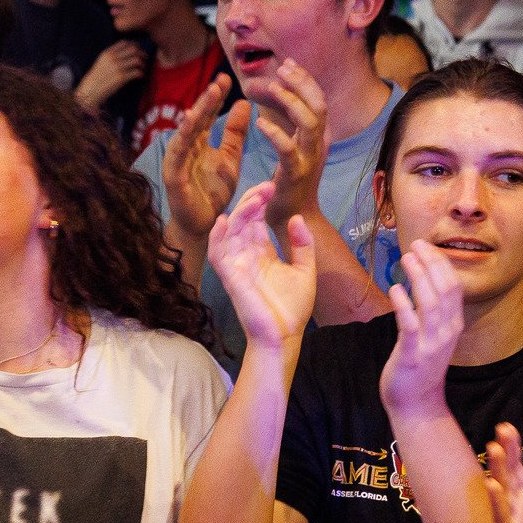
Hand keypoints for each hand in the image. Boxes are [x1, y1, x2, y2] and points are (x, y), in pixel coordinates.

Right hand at [73, 40, 147, 111]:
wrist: (91, 91)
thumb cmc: (97, 78)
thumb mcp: (102, 62)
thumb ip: (112, 56)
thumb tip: (127, 52)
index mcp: (107, 53)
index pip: (125, 42)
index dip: (134, 45)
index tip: (138, 50)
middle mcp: (113, 58)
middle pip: (134, 49)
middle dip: (142, 53)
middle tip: (145, 58)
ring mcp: (117, 67)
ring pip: (137, 60)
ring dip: (143, 64)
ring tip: (143, 68)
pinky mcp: (121, 77)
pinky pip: (137, 72)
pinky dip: (141, 73)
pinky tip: (141, 76)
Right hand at [161, 75, 247, 239]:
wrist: (203, 226)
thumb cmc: (212, 192)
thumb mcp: (230, 158)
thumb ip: (235, 133)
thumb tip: (244, 103)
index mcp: (198, 142)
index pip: (207, 115)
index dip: (216, 97)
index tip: (228, 78)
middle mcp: (185, 147)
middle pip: (196, 119)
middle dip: (208, 99)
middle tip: (220, 80)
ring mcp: (177, 161)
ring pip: (185, 132)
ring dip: (197, 112)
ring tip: (209, 94)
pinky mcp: (173, 176)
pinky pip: (177, 155)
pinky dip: (182, 138)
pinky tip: (190, 123)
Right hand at [207, 182, 316, 344]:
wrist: (285, 335)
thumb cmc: (292, 306)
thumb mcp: (305, 269)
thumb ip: (302, 244)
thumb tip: (296, 218)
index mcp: (262, 252)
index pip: (255, 221)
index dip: (260, 203)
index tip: (271, 187)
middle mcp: (246, 255)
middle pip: (242, 221)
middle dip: (251, 202)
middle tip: (266, 187)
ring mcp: (237, 265)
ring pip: (230, 232)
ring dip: (239, 213)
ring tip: (255, 198)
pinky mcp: (231, 278)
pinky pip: (217, 254)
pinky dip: (217, 237)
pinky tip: (225, 220)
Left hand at [257, 60, 327, 228]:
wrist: (295, 217)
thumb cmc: (289, 181)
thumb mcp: (294, 146)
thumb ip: (288, 121)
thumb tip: (278, 92)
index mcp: (317, 137)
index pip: (318, 100)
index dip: (305, 79)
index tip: (288, 64)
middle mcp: (318, 145)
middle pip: (319, 105)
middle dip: (302, 83)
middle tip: (283, 68)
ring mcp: (310, 159)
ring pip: (309, 123)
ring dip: (292, 102)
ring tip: (273, 88)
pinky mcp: (296, 174)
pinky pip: (288, 150)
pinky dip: (275, 134)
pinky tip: (259, 122)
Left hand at [379, 240, 464, 420]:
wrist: (416, 403)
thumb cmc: (421, 366)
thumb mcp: (435, 336)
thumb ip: (433, 311)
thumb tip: (423, 281)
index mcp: (453, 325)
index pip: (454, 286)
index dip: (441, 264)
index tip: (427, 247)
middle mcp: (447, 332)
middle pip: (445, 289)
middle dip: (432, 263)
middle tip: (416, 245)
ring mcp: (431, 343)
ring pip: (430, 302)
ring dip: (419, 276)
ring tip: (406, 258)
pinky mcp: (412, 354)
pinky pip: (410, 324)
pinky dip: (404, 304)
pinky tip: (395, 288)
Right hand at [485, 421, 522, 522]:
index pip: (518, 471)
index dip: (513, 450)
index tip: (508, 428)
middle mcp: (515, 514)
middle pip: (508, 479)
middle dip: (504, 455)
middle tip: (501, 430)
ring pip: (502, 498)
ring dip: (498, 475)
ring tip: (493, 451)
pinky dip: (499, 507)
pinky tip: (496, 489)